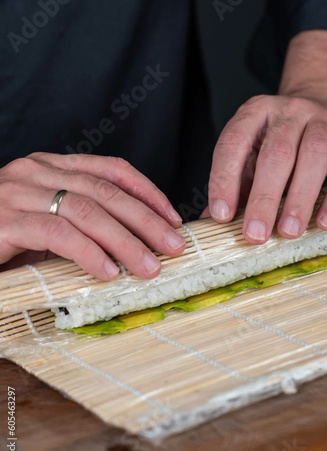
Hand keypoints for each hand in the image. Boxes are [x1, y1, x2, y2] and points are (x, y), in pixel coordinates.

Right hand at [0, 153, 184, 278]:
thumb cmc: (5, 239)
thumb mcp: (51, 225)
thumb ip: (83, 224)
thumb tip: (134, 243)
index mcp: (50, 167)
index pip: (111, 169)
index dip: (147, 192)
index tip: (172, 217)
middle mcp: (35, 171)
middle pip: (106, 191)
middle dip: (146, 220)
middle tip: (174, 246)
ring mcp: (18, 192)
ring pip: (87, 211)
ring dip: (125, 241)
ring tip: (149, 267)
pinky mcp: (5, 220)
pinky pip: (58, 233)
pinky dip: (89, 254)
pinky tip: (108, 272)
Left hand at [205, 94, 326, 242]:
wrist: (316, 108)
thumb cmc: (275, 141)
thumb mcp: (249, 155)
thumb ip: (232, 185)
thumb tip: (208, 221)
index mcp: (254, 113)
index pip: (233, 143)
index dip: (224, 181)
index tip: (222, 216)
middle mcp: (288, 112)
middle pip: (276, 153)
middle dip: (264, 198)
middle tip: (255, 234)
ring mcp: (321, 119)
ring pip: (314, 153)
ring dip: (300, 197)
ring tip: (288, 232)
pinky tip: (323, 222)